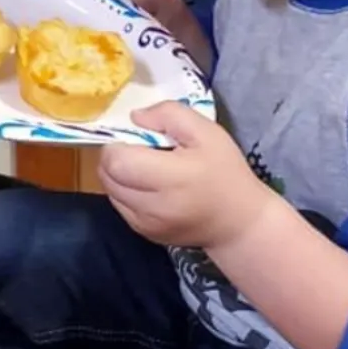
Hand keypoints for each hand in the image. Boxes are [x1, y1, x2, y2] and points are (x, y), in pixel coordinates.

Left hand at [97, 101, 274, 248]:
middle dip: (115, 158)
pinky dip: (125, 192)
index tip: (136, 138)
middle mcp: (154, 206)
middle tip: (139, 150)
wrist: (239, 222)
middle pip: (108, 176)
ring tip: (145, 169)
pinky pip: (120, 206)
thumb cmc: (225, 172)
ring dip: (118, 175)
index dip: (118, 144)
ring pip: (110, 191)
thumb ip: (170, 115)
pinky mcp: (145, 234)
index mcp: (172, 178)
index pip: (118, 161)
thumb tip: (135, 117)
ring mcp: (146, 225)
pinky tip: (149, 186)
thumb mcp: (207, 132)